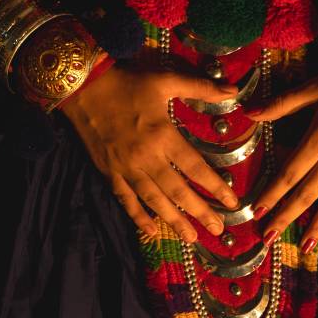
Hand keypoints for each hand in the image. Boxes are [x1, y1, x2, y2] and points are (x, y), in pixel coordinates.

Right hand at [59, 67, 240, 241]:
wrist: (84, 89)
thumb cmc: (128, 84)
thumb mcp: (165, 80)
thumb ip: (200, 87)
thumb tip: (233, 90)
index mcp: (163, 135)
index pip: (195, 167)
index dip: (215, 186)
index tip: (232, 202)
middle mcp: (146, 157)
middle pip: (178, 191)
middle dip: (200, 212)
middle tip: (218, 229)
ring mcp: (126, 168)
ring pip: (154, 201)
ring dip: (173, 221)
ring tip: (191, 237)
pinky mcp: (110, 173)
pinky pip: (126, 199)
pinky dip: (138, 216)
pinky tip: (150, 231)